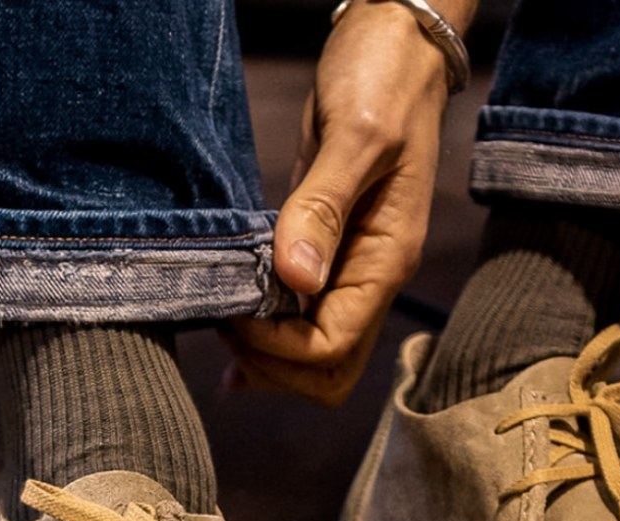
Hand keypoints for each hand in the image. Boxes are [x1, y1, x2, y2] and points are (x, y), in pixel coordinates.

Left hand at [227, 1, 465, 405]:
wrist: (396, 46)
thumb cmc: (385, 80)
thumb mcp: (357, 136)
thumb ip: (323, 208)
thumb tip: (296, 279)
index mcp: (386, 262)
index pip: (330, 349)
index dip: (277, 348)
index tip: (236, 311)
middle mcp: (371, 279)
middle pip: (329, 374)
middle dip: (275, 368)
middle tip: (227, 327)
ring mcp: (350, 271)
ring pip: (315, 357)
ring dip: (268, 358)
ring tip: (223, 328)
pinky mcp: (327, 253)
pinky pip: (302, 321)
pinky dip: (268, 337)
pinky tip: (235, 328)